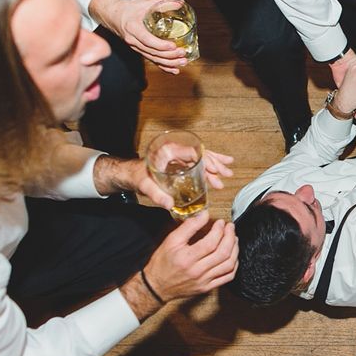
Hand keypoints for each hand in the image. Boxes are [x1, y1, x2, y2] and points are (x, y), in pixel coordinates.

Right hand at [90, 0, 188, 73]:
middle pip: (152, 52)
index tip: (173, 45)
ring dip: (168, 63)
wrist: (113, 15)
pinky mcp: (139, 50)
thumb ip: (163, 3)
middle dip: (169, 55)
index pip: (147, 39)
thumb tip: (181, 4)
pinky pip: (151, 60)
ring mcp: (135, 47)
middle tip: (183, 53)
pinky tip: (174, 70)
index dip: (160, 45)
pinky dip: (163, 67)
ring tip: (182, 62)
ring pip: (152, 58)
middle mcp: (133, 40)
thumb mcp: (145, 2)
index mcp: (133, 27)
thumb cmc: (129, 8)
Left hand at [93, 152, 233, 209]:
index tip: (215, 171)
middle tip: (226, 173)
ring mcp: (178, 157)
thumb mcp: (145, 185)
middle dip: (215, 163)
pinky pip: (196, 162)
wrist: (128, 174)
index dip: (207, 161)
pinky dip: (208, 166)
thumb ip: (157, 194)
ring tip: (227, 172)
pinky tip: (217, 171)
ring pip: (201, 157)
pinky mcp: (179, 163)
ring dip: (215, 164)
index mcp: (168, 151)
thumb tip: (169, 204)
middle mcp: (175, 151)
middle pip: (201, 154)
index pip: (193, 153)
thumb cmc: (135, 175)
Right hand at [142, 212, 239, 302]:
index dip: (219, 230)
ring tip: (234, 239)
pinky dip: (234, 265)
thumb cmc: (162, 263)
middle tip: (230, 228)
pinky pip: (227, 277)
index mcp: (187, 258)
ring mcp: (204, 281)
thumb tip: (204, 215)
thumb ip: (188, 226)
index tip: (221, 222)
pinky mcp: (207, 287)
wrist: (156, 286)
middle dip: (230, 237)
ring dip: (235, 249)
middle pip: (223, 253)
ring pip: (228, 265)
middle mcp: (197, 271)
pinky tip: (233, 256)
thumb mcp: (171, 241)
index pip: (211, 243)